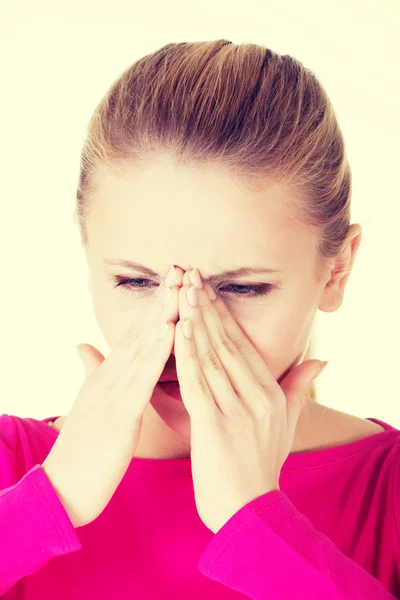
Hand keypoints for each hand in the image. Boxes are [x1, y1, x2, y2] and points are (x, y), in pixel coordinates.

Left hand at [173, 268, 327, 533]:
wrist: (250, 512)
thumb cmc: (263, 466)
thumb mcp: (287, 424)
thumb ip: (299, 388)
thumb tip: (320, 359)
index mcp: (269, 393)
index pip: (243, 345)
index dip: (224, 314)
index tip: (208, 288)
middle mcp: (256, 396)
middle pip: (227, 342)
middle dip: (207, 307)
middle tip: (191, 275)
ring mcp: (236, 409)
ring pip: (212, 356)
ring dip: (196, 321)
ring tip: (183, 292)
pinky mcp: (214, 425)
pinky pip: (197, 382)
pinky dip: (187, 354)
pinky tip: (178, 330)